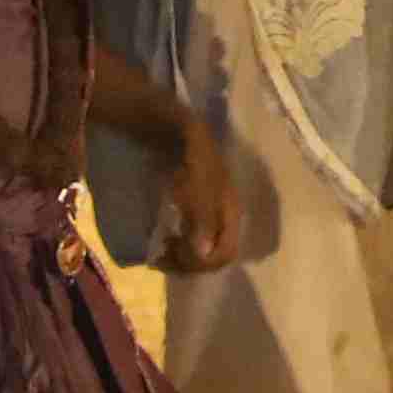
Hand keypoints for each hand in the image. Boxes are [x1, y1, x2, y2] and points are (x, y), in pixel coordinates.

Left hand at [155, 102, 244, 274]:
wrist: (176, 129)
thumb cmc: (190, 152)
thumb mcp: (198, 182)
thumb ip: (202, 216)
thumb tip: (203, 253)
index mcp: (231, 210)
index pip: (227, 251)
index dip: (202, 262)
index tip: (175, 252)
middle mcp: (224, 218)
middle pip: (214, 257)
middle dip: (190, 263)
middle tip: (163, 254)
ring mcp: (209, 217)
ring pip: (201, 253)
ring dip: (181, 259)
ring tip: (161, 251)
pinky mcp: (195, 214)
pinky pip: (191, 243)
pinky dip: (177, 249)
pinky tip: (163, 241)